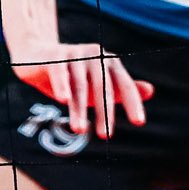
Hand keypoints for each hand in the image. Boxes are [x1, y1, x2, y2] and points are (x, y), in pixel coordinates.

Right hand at [9, 37, 153, 139]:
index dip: (133, 103)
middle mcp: (95, 56)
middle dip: (105, 112)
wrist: (36, 57)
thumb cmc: (71, 75)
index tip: (139, 122)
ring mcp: (75, 54)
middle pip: (103, 87)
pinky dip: (61, 85)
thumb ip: (121, 90)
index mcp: (109, 63)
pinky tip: (62, 100)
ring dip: (79, 109)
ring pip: (79, 85)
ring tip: (80, 130)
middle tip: (106, 135)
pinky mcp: (54, 56)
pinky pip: (59, 72)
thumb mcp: (97, 85)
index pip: (125, 85)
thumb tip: (152, 91)